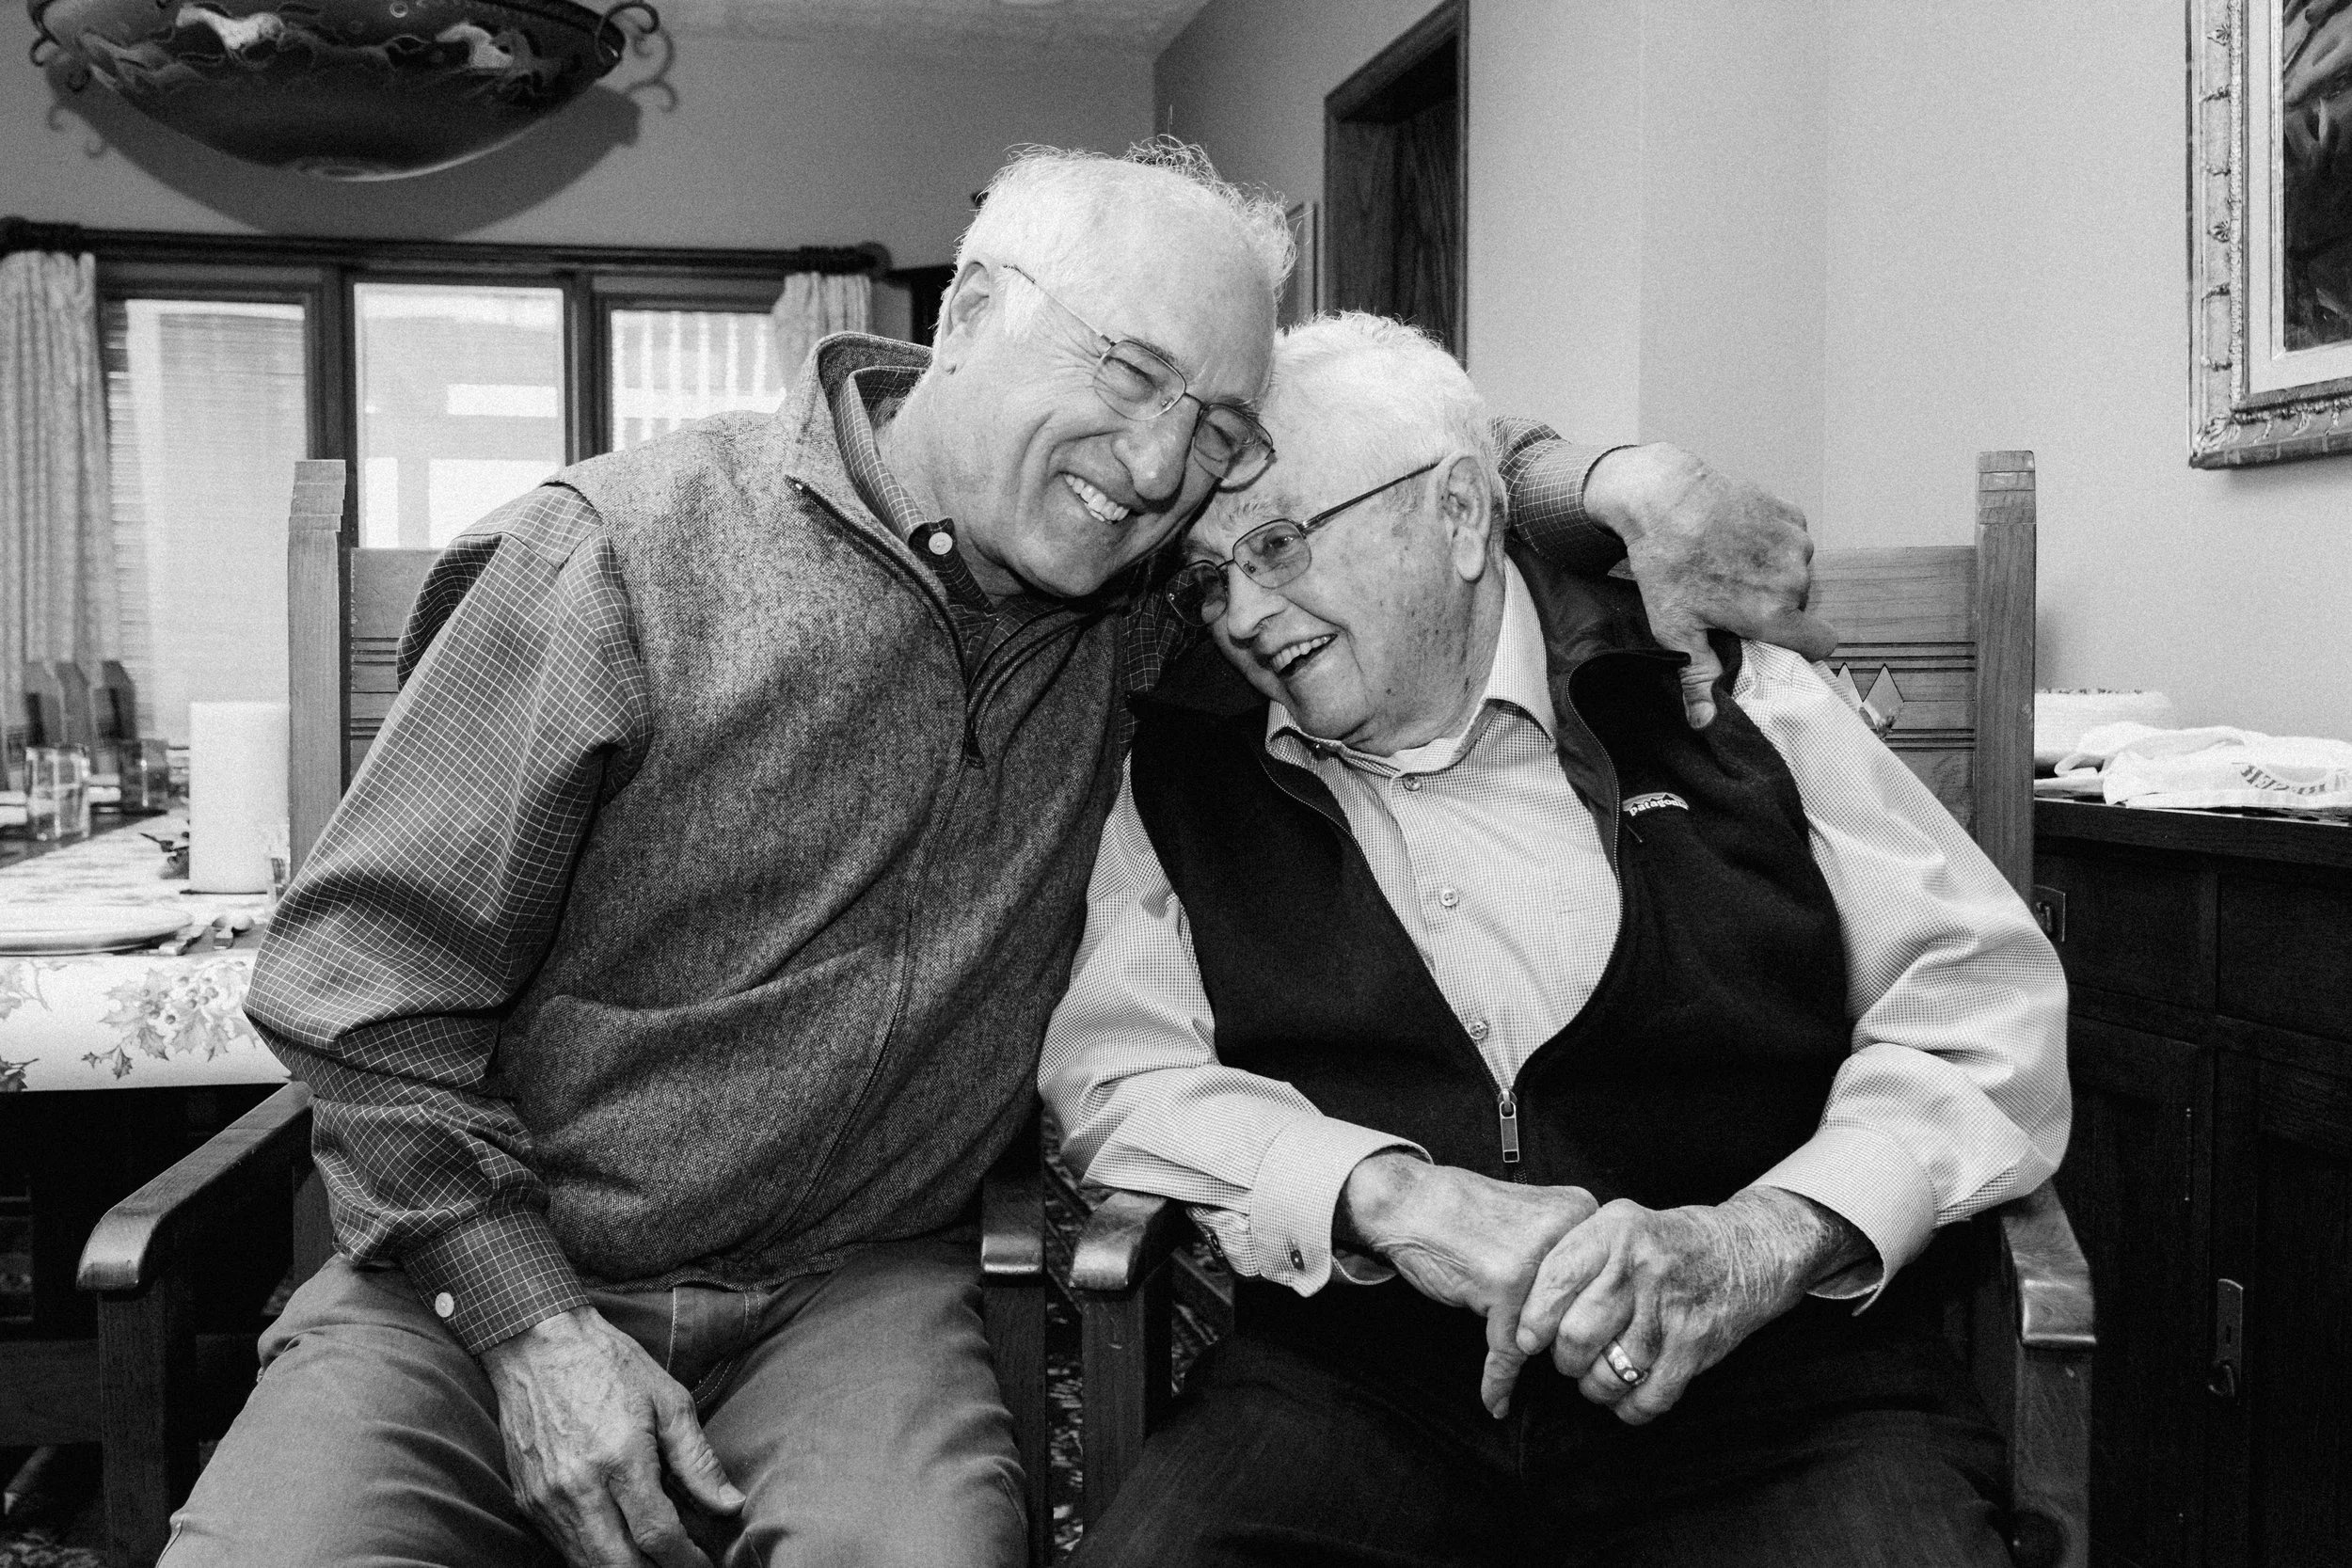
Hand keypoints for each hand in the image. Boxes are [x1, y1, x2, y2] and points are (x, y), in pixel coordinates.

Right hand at [481, 1307, 745, 1566]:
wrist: (538, 1345)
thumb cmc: (609, 1366)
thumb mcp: (668, 1400)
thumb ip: (698, 1461)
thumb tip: (729, 1506)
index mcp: (619, 1458)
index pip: (657, 1535)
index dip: (685, 1560)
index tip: (704, 1564)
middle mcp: (577, 1487)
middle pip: (619, 1564)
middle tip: (682, 1567)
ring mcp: (547, 1499)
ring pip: (587, 1565)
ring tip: (656, 1561)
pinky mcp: (527, 1501)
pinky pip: (564, 1547)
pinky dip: (594, 1556)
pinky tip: (620, 1545)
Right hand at [1337, 1154, 1596, 1417]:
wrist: (1408, 1202)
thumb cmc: (1465, 1214)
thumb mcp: (1533, 1216)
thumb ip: (1567, 1252)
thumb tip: (1600, 1310)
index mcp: (1579, 1209)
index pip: (1609, 1280)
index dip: (1591, 1315)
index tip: (1582, 1339)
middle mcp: (1565, 1231)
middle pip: (1585, 1311)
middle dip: (1565, 1342)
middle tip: (1554, 1361)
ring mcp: (1535, 1259)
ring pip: (1551, 1334)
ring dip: (1533, 1358)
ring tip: (1522, 1370)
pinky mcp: (1504, 1286)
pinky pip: (1508, 1350)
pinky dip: (1499, 1379)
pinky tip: (1496, 1399)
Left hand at [1503, 1187, 1870, 1425]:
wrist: (1745, 1251)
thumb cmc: (1665, 1243)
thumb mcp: (1618, 1223)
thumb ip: (1573, 1253)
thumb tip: (1522, 1303)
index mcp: (1614, 1233)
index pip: (1555, 1282)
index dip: (1533, 1319)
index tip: (1529, 1337)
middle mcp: (1641, 1270)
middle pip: (1577, 1335)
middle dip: (1564, 1358)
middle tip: (1568, 1356)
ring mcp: (1671, 1311)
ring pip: (1609, 1372)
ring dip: (1594, 1385)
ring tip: (1595, 1374)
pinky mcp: (1695, 1347)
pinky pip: (1648, 1398)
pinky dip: (1629, 1407)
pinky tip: (1626, 1394)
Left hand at [1582, 444, 1838, 726]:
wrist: (1663, 496)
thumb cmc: (1667, 566)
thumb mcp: (1675, 630)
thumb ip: (1698, 677)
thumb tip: (1704, 724)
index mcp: (1774, 613)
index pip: (1822, 644)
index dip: (1804, 646)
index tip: (1779, 640)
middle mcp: (1795, 578)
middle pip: (1802, 607)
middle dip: (1776, 607)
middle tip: (1733, 597)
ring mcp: (1796, 542)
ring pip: (1798, 572)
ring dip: (1773, 573)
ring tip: (1730, 564)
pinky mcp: (1790, 514)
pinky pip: (1792, 539)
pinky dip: (1771, 542)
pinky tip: (1737, 538)